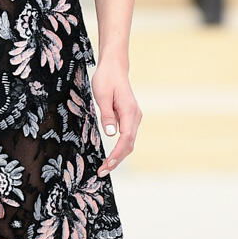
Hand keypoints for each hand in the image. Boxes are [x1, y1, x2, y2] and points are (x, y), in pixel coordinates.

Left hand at [92, 59, 141, 176]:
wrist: (114, 67)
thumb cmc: (106, 78)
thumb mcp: (102, 95)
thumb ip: (107, 115)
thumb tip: (111, 134)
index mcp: (129, 111)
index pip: (125, 139)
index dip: (117, 154)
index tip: (106, 165)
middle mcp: (135, 116)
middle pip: (129, 144)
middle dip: (117, 160)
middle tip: (102, 172)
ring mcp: (134, 117)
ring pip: (129, 142)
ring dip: (118, 156)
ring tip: (105, 167)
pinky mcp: (130, 118)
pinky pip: (127, 137)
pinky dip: (120, 149)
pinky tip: (111, 156)